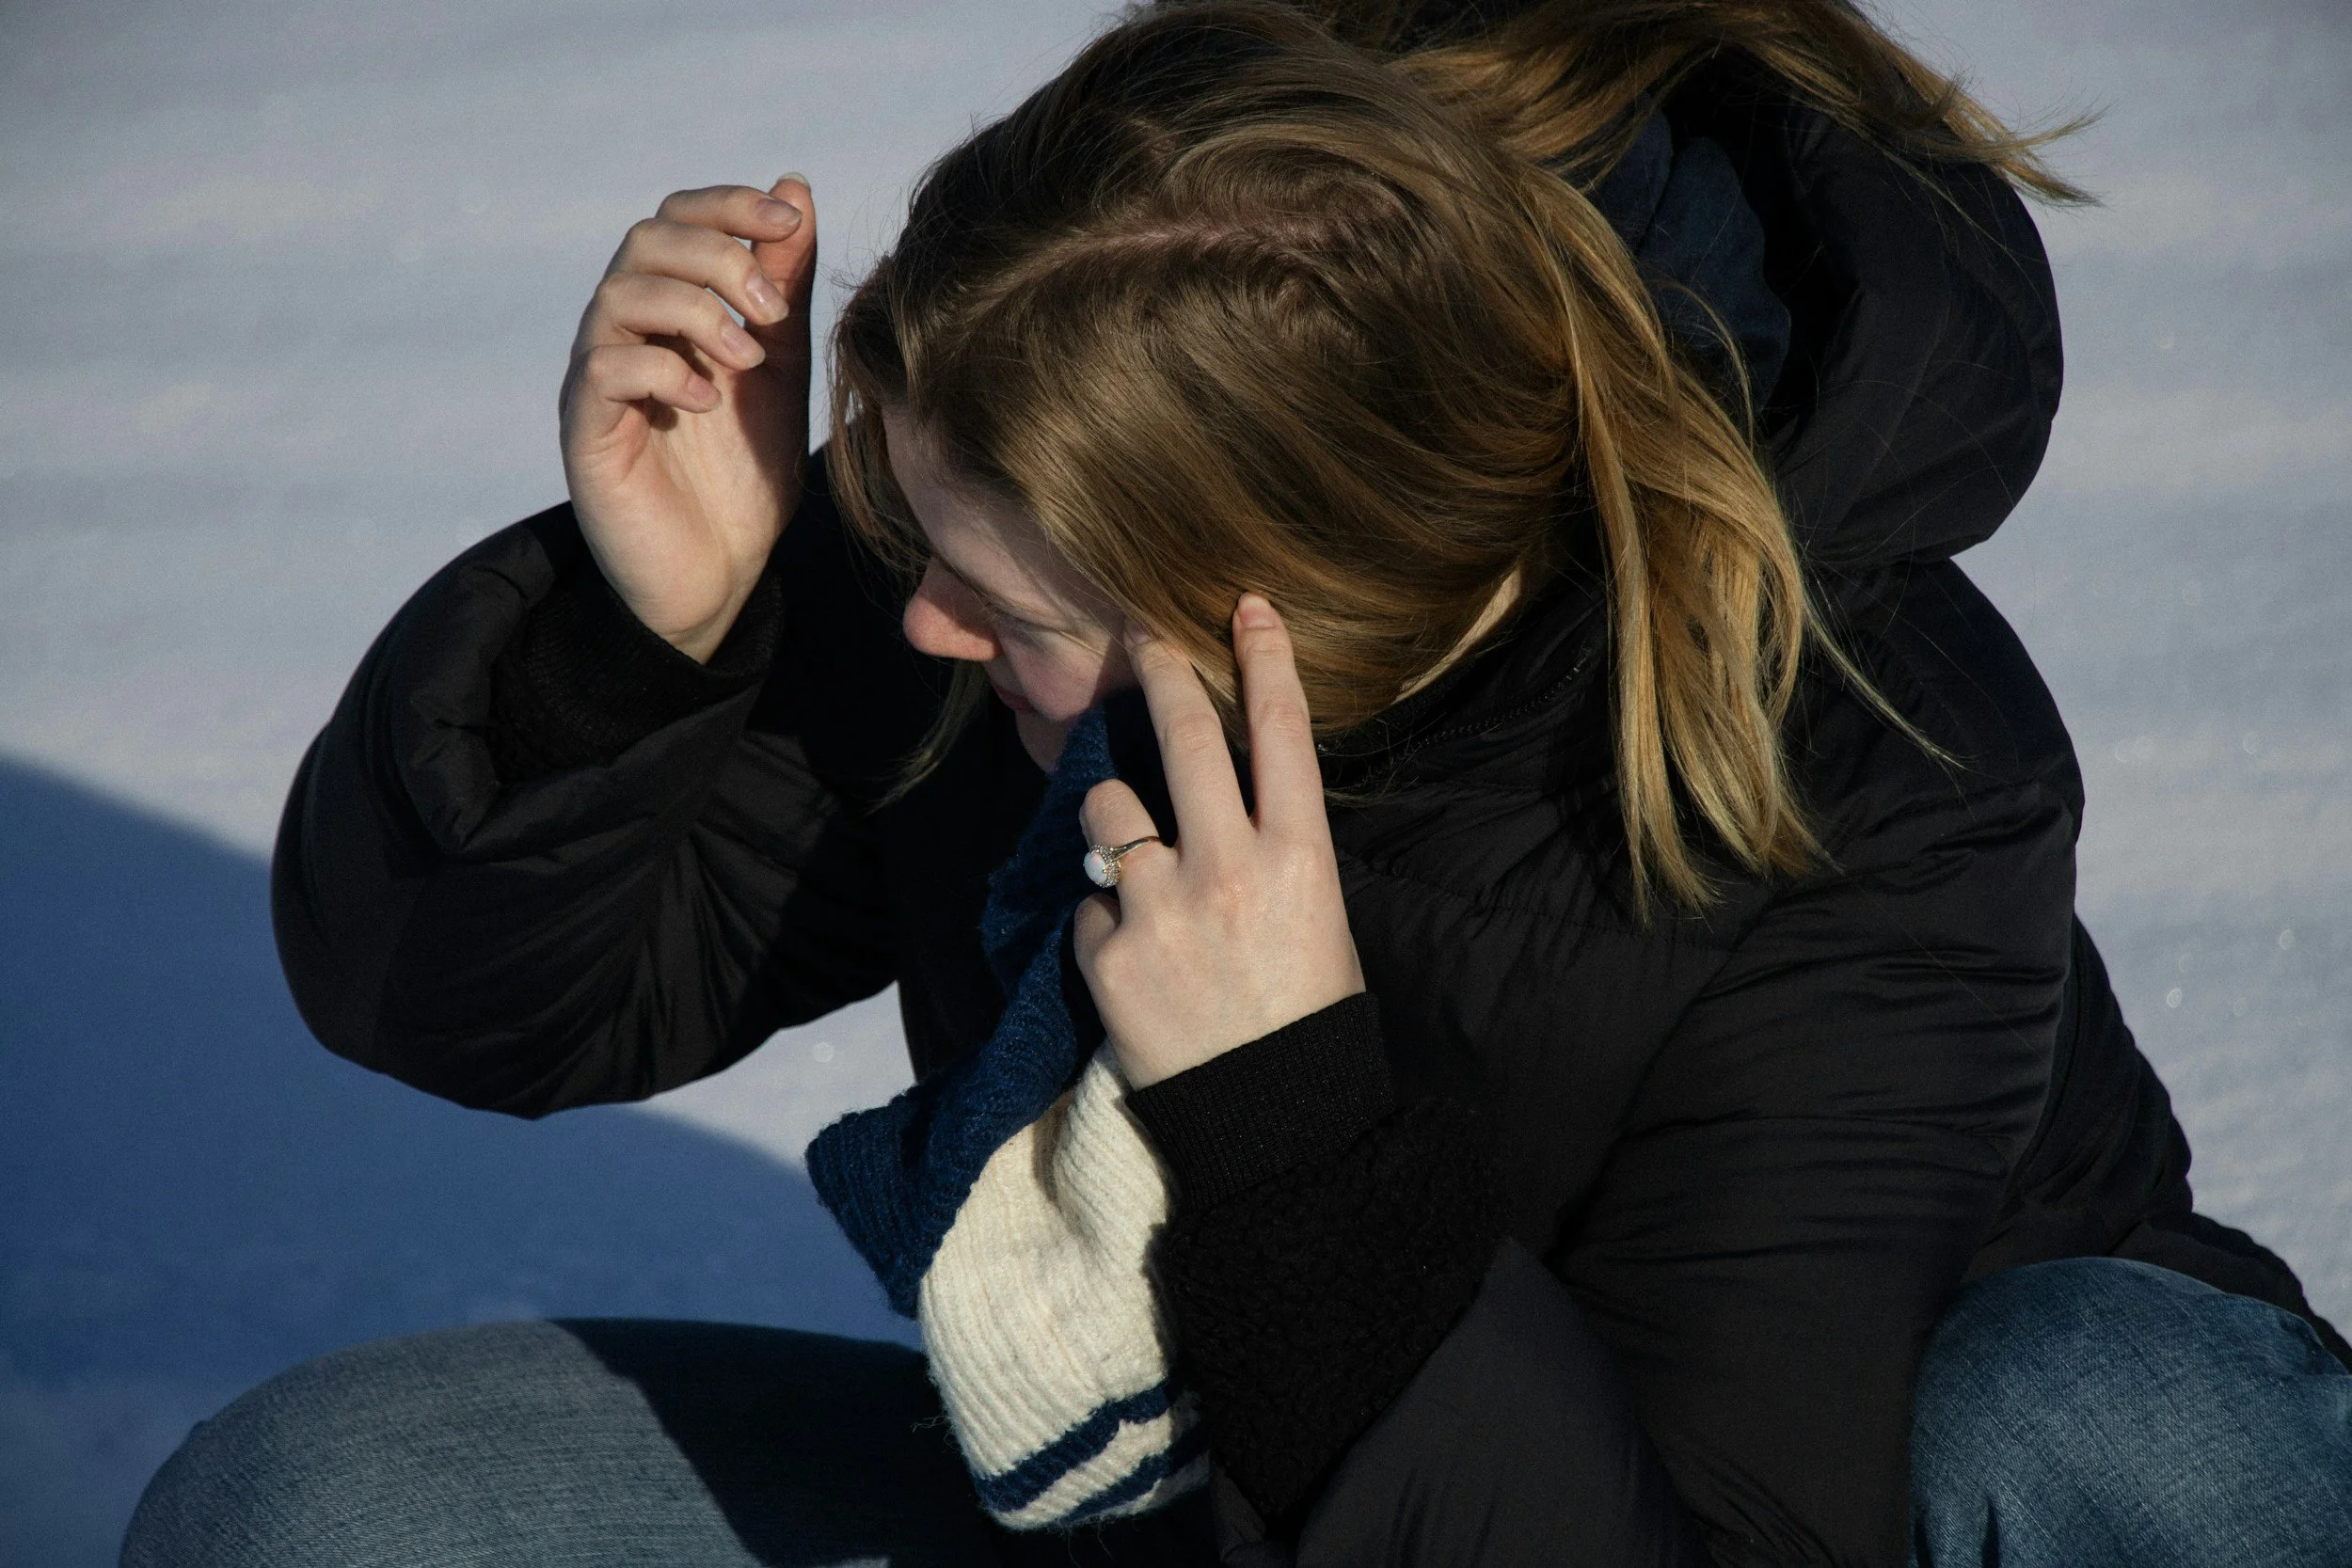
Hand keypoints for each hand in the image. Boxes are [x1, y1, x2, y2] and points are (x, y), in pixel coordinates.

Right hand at [557, 176, 817, 660]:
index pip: (678, 218)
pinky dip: (664, 370)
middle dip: (717, 257)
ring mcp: (598, 378)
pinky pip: (603, 368)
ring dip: (696, 312)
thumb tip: (796, 188)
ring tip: (748, 361)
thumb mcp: (781, 366)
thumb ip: (785, 285)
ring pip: (618, 294)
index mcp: (671, 307)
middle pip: (645, 240)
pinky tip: (708, 402)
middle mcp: (625, 331)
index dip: (729, 205)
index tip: (789, 223)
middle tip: (772, 309)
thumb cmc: (743, 470)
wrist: (719, 573)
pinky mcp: (586, 431)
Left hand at [1073, 596, 1364, 1087]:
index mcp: (1299, 859)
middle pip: (1183, 739)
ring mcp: (1162, 910)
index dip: (1265, 659)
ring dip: (1113, 819)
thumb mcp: (1321, 919)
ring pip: (1109, 810)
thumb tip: (1223, 795)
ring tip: (1135, 859)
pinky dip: (1104, 920)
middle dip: (1161, 672)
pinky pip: (1089, 902)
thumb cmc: (1308, 1019)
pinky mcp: (1108, 956)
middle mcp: (1230, 870)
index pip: (1281, 733)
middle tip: (1142, 637)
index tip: (1247, 607)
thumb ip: (1273, 851)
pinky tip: (1137, 962)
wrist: (1275, 1129)